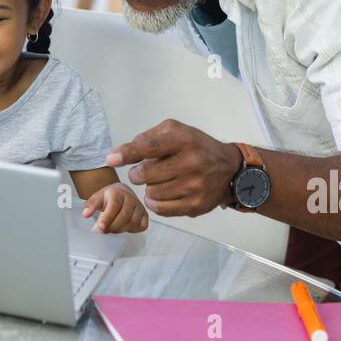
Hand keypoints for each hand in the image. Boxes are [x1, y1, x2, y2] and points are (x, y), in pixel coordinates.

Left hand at [82, 182, 147, 233]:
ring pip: (132, 223)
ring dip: (120, 229)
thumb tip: (86, 214)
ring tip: (111, 229)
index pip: (114, 206)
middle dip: (111, 227)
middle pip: (124, 216)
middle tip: (103, 230)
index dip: (106, 218)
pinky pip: (141, 226)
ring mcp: (139, 207)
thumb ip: (91, 205)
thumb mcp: (97, 197)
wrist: (122, 192)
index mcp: (118, 192)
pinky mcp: (145, 215)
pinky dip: (132, 230)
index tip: (99, 227)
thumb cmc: (110, 196)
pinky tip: (124, 227)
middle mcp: (131, 198)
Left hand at [107, 119, 240, 217]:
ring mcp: (195, 186)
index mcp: (184, 140)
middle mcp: (191, 162)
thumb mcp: (175, 131)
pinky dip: (155, 202)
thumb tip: (118, 155)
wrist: (229, 168)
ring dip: (149, 188)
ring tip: (160, 181)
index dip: (127, 153)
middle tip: (144, 171)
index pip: (149, 147)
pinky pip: (161, 209)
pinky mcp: (196, 206)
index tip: (111, 159)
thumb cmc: (196, 146)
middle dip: (138, 173)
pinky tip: (161, 193)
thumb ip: (147, 139)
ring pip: (151, 193)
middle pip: (145, 174)